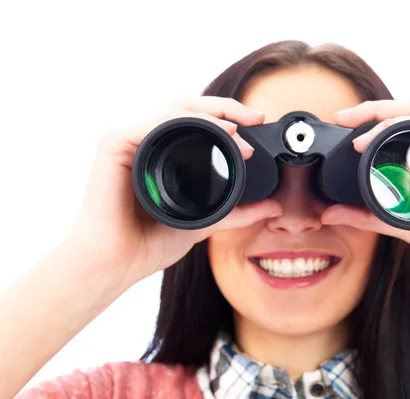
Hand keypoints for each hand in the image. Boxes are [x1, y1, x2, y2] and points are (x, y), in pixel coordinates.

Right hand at [65, 97, 281, 289]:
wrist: (116, 263)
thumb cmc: (149, 244)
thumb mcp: (205, 223)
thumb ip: (237, 213)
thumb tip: (273, 206)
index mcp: (165, 153)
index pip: (199, 121)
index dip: (229, 117)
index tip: (258, 122)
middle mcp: (149, 141)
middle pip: (189, 107)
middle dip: (225, 106)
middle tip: (254, 118)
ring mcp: (131, 140)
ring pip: (174, 109)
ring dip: (210, 115)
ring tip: (238, 131)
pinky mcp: (114, 144)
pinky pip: (152, 123)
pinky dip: (183, 123)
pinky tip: (208, 132)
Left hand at [322, 100, 409, 289]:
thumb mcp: (406, 228)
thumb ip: (370, 217)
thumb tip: (330, 213)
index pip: (401, 127)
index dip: (371, 120)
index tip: (341, 122)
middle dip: (375, 110)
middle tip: (344, 117)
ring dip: (394, 125)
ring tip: (364, 140)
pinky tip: (408, 147)